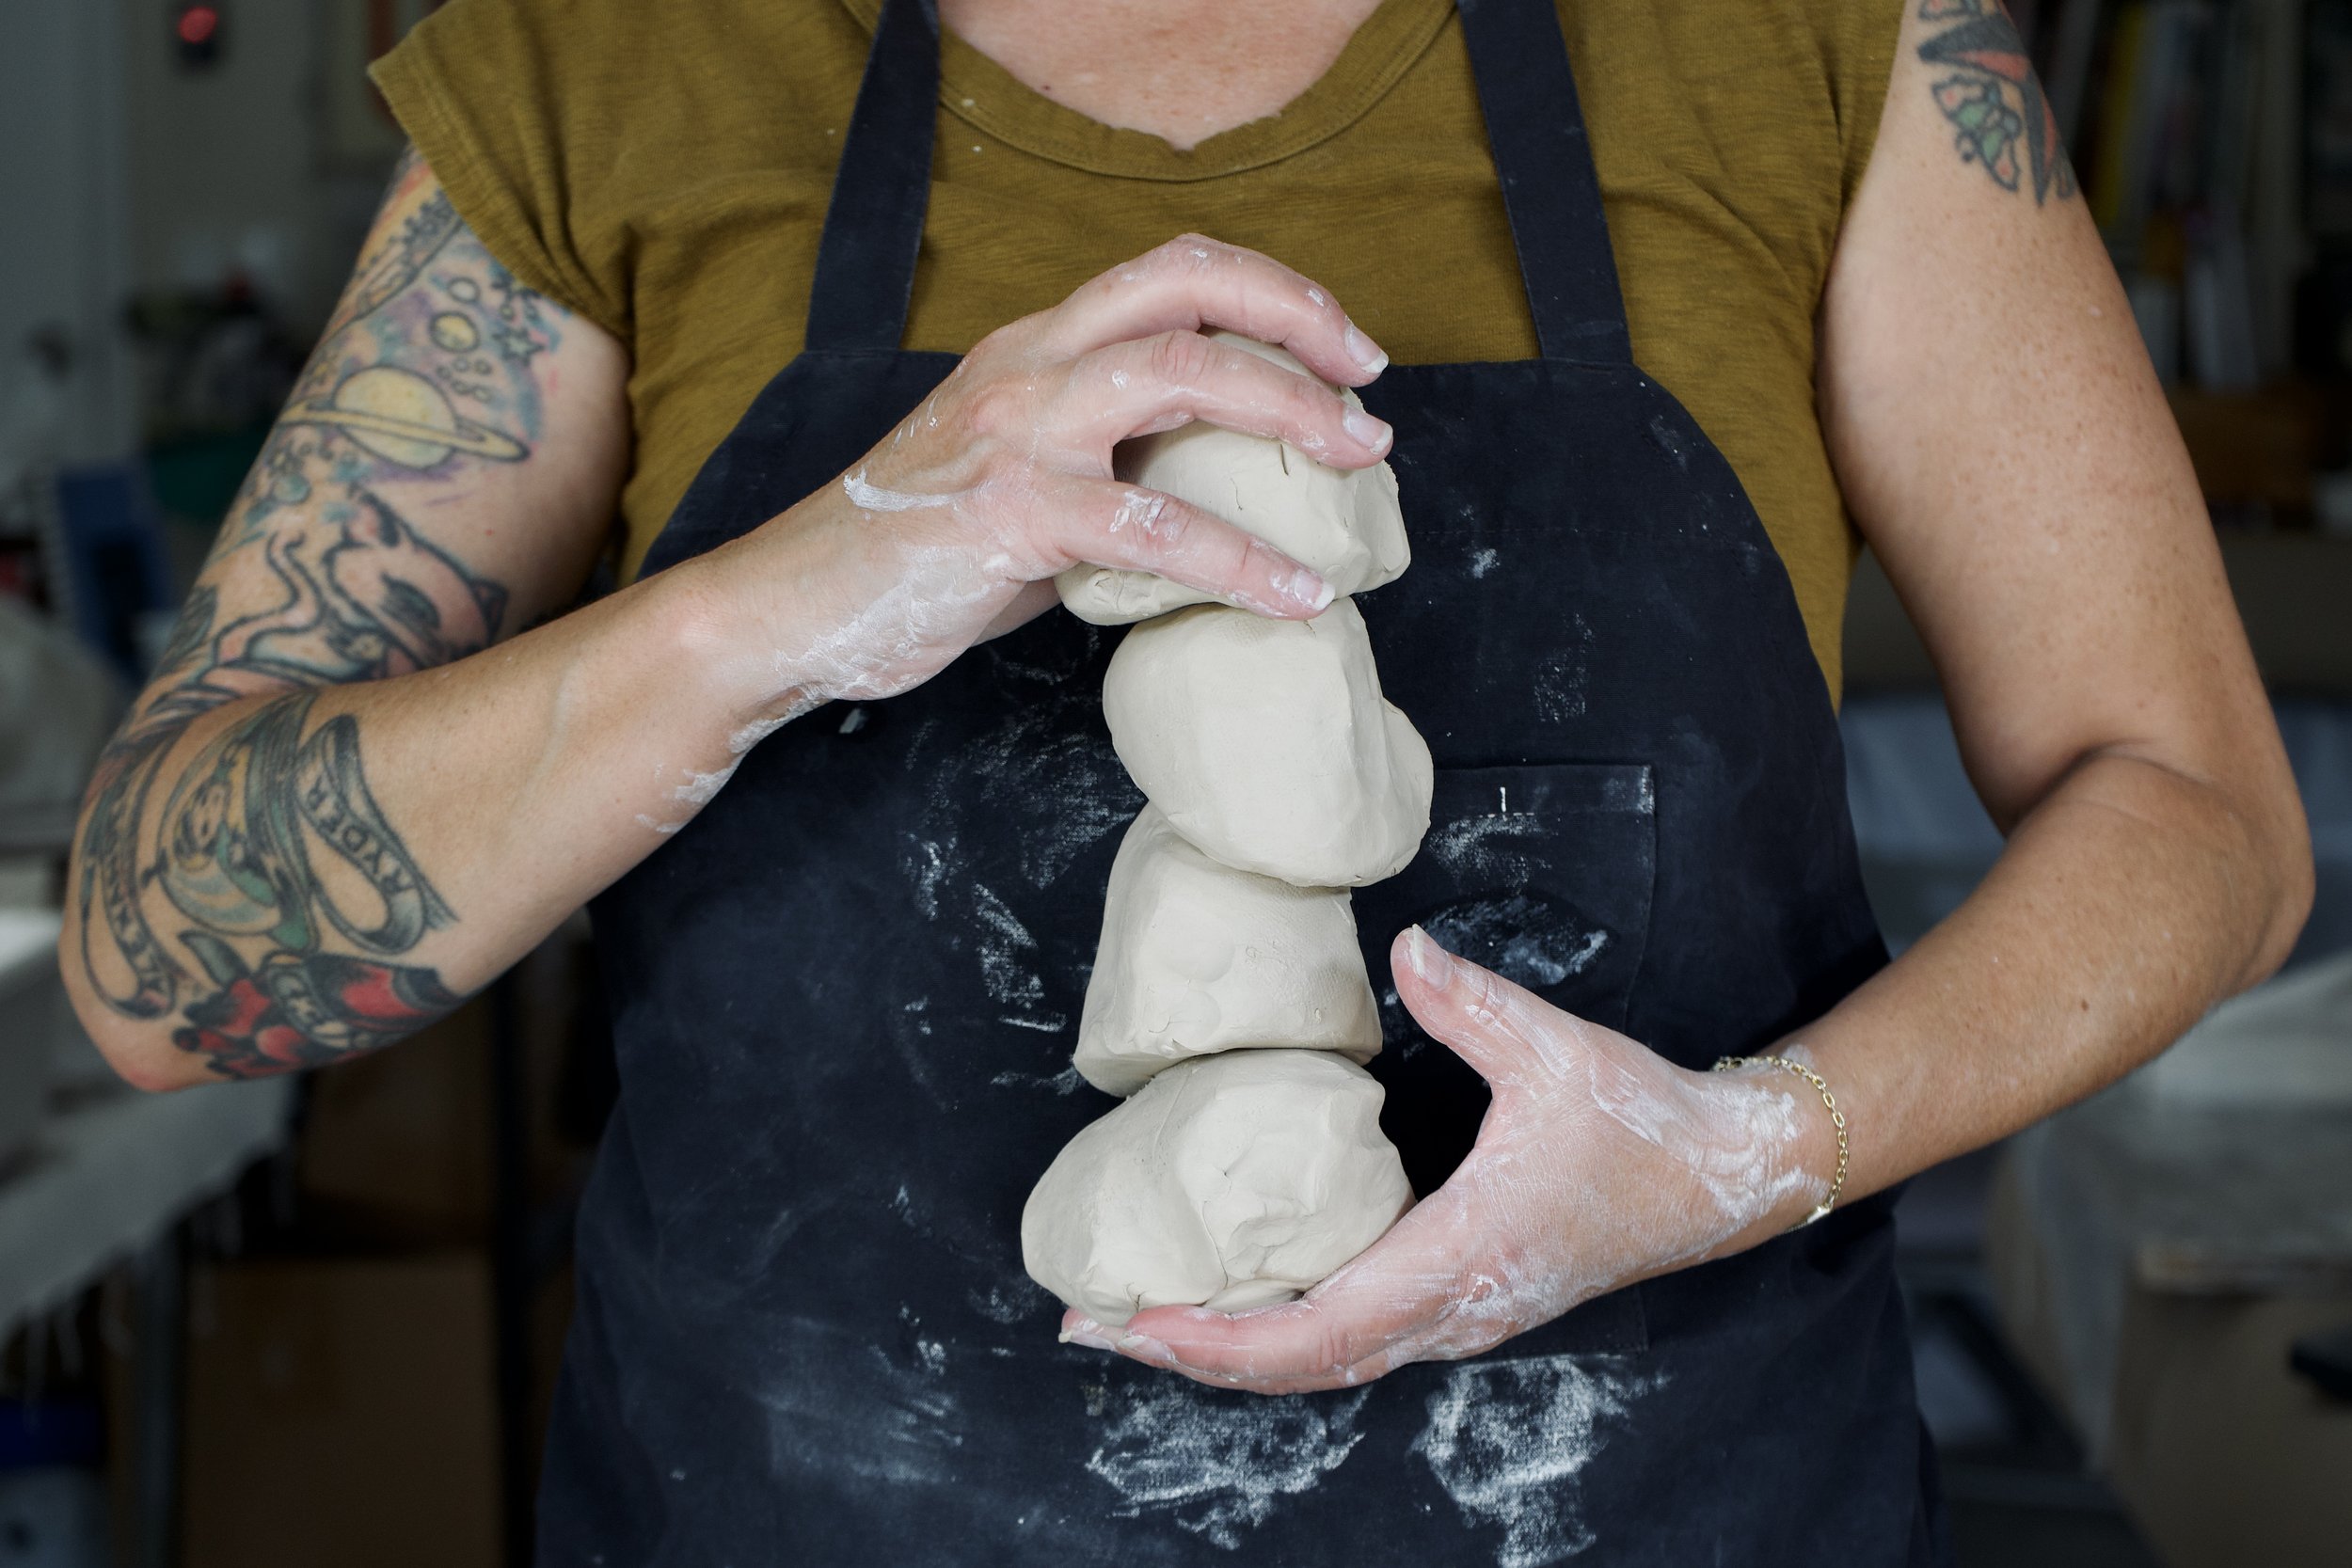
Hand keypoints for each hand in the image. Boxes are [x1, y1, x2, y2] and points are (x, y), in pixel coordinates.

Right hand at [692, 235, 1394, 734]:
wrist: (793, 606)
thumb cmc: (912, 554)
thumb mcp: (1016, 479)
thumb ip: (1101, 465)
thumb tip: (1206, 496)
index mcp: (1035, 348)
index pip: (1169, 272)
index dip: (1271, 291)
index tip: (1341, 347)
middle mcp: (1030, 365)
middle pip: (1188, 291)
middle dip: (1299, 325)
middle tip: (1368, 391)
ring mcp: (1018, 432)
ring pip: (1182, 377)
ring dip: (1290, 415)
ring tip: (1357, 466)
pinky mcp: (1010, 514)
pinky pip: (1153, 528)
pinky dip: (1241, 561)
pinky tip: (1294, 595)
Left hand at [1062, 926, 1838, 1393]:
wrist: (1727, 1176)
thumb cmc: (1643, 1124)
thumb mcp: (1558, 1052)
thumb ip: (1473, 1004)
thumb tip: (1403, 951)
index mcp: (1456, 1259)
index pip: (1314, 1330)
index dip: (1216, 1338)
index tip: (1134, 1322)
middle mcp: (1449, 1307)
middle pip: (1297, 1367)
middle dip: (1189, 1356)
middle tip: (1091, 1329)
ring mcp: (1459, 1314)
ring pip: (1325, 1363)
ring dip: (1230, 1354)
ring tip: (1145, 1325)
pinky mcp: (1467, 1298)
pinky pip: (1356, 1341)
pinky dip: (1284, 1339)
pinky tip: (1244, 1306)